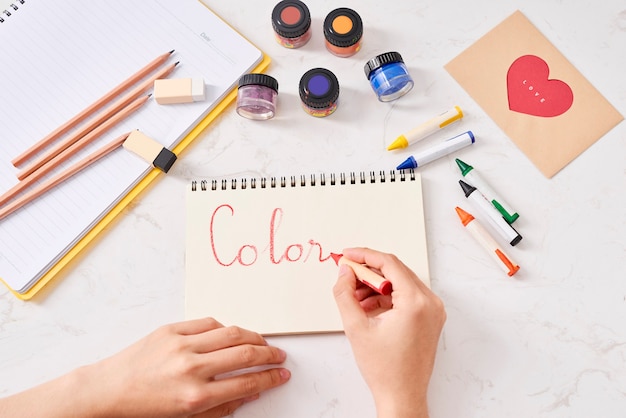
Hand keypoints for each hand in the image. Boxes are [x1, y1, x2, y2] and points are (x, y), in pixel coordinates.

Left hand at [79, 317, 289, 417]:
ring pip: (232, 332)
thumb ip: (222, 406)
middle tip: (279, 356)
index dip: (270, 378)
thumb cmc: (144, 408)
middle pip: (245, 354)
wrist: (108, 390)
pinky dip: (225, 328)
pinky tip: (231, 334)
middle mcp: (192, 369)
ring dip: (253, 337)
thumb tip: (251, 392)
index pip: (247, 382)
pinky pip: (208, 323)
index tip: (281, 374)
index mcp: (196, 396)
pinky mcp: (171, 329)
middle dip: (269, 355)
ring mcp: (181, 345)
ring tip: (262, 342)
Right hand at [333, 247, 445, 417]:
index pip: (390, 264)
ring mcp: (433, 311)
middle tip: (347, 274)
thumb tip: (344, 272)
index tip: (347, 255)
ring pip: (401, 283)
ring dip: (377, 285)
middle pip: (397, 271)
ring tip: (354, 296)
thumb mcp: (356, 328)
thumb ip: (345, 294)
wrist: (402, 396)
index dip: (365, 255)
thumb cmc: (385, 370)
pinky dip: (387, 297)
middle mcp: (430, 303)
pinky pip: (407, 296)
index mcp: (416, 302)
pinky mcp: (430, 319)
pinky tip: (368, 307)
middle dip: (369, 271)